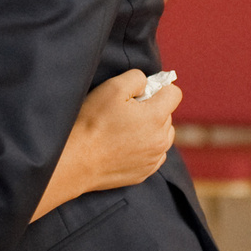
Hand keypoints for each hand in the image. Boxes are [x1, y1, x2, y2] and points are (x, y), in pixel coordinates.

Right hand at [73, 69, 180, 190]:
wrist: (76, 160)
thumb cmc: (93, 122)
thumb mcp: (112, 87)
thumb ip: (137, 78)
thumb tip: (147, 84)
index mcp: (157, 117)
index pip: (175, 93)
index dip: (158, 88)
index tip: (140, 93)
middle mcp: (161, 140)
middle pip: (167, 114)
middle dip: (151, 109)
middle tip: (125, 112)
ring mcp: (154, 159)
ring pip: (162, 135)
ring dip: (150, 129)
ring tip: (124, 130)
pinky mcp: (144, 172)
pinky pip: (154, 154)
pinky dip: (145, 147)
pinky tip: (124, 145)